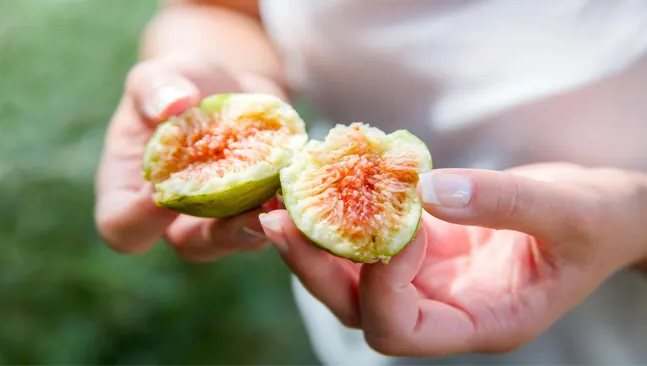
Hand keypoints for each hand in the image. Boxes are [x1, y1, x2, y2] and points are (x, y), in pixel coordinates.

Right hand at [95, 56, 285, 261]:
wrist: (227, 84)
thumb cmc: (180, 84)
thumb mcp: (156, 76)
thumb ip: (154, 88)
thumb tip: (173, 103)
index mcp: (132, 194)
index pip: (123, 226)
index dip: (139, 220)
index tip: (161, 193)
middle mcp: (176, 218)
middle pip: (191, 246)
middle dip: (221, 234)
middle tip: (247, 214)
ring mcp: (220, 218)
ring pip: (240, 239)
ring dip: (264, 225)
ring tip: (283, 201)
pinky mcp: (257, 207)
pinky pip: (274, 220)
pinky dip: (289, 205)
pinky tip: (303, 183)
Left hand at [259, 163, 646, 356]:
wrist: (600, 210)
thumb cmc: (597, 221)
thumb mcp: (568, 214)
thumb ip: (505, 203)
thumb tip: (427, 189)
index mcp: (480, 324)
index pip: (403, 330)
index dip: (382, 283)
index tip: (393, 224)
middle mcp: (443, 309)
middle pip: (358, 310)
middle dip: (316, 269)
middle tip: (281, 221)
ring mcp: (427, 278)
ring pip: (352, 277)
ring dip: (315, 242)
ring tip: (283, 201)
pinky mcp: (421, 245)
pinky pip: (369, 238)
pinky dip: (343, 215)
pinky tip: (322, 182)